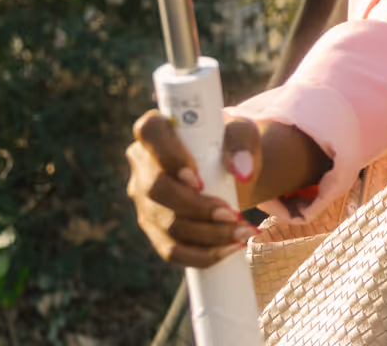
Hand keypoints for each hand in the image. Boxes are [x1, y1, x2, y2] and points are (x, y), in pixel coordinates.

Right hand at [126, 110, 260, 268]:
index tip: (197, 176)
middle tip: (232, 213)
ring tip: (243, 231)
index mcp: (156, 133)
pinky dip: (202, 255)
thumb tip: (241, 170)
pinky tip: (229, 249)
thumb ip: (242, 141)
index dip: (169, 155)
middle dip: (197, 206)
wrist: (230, 173)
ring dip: (209, 234)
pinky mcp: (155, 230)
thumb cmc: (230, 145)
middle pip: (156, 189)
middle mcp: (143, 167)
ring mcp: (145, 202)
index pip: (149, 131)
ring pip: (168, 225)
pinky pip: (171, 251)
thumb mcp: (241, 133)